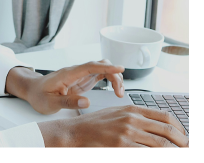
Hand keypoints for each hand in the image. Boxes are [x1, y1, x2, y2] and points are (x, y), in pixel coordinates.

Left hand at [5, 60, 124, 113]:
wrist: (32, 90)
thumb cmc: (39, 95)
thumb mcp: (50, 102)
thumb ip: (68, 102)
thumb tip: (86, 102)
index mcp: (68, 74)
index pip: (89, 67)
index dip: (106, 67)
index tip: (120, 69)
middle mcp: (75, 72)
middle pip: (99, 66)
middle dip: (113, 75)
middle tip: (119, 93)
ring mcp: (79, 75)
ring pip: (101, 69)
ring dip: (113, 77)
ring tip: (119, 93)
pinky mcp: (82, 80)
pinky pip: (98, 75)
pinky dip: (109, 80)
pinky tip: (114, 89)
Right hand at [37, 105, 188, 146]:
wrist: (77, 131)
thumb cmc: (96, 124)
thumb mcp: (118, 113)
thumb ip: (137, 118)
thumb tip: (159, 129)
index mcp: (132, 108)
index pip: (165, 117)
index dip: (181, 130)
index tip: (185, 139)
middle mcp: (132, 118)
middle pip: (168, 131)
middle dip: (183, 143)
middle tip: (189, 150)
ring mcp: (127, 131)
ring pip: (161, 144)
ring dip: (174, 153)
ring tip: (180, 156)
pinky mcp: (121, 145)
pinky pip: (147, 153)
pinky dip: (157, 157)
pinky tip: (160, 158)